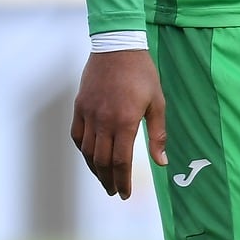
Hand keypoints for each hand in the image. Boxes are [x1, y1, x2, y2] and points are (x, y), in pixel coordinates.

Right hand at [70, 49, 165, 198]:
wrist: (117, 46)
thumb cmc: (142, 74)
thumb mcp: (157, 103)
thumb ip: (157, 135)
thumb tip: (162, 162)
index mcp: (124, 122)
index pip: (121, 161)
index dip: (123, 180)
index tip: (125, 193)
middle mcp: (103, 121)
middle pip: (101, 160)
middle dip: (108, 180)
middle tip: (114, 192)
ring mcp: (88, 113)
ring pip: (86, 150)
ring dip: (94, 169)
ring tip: (102, 179)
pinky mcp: (80, 105)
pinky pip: (77, 134)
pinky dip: (82, 149)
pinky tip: (89, 156)